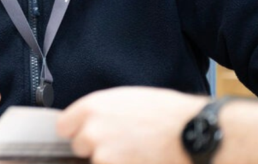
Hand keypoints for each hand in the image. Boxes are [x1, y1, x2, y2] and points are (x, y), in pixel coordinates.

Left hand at [56, 87, 206, 163]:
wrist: (193, 133)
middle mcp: (92, 132)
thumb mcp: (128, 99)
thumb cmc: (168, 113)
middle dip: (94, 147)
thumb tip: (90, 122)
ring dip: (110, 160)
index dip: (77, 130)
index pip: (63, 126)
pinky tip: (140, 159)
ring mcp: (102, 156)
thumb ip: (102, 112)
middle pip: (79, 146)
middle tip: (120, 144)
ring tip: (135, 152)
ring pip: (96, 162)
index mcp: (92, 107)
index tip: (86, 133)